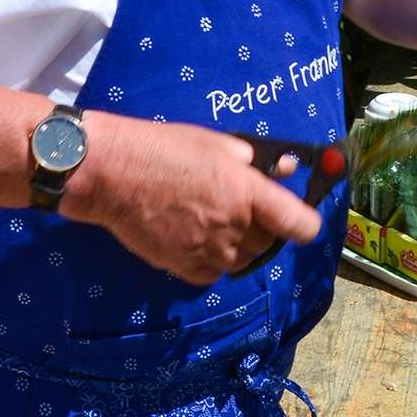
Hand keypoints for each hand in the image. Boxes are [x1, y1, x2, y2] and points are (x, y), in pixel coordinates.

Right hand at [63, 114, 322, 285]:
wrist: (113, 175)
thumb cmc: (164, 149)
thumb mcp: (217, 143)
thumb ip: (256, 161)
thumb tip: (288, 168)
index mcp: (248, 191)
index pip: (301, 225)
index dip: (304, 223)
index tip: (297, 220)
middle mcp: (235, 226)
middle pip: (268, 243)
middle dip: (260, 228)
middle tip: (234, 206)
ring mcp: (210, 251)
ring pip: (241, 261)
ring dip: (235, 246)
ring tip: (208, 220)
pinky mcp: (186, 268)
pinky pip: (213, 274)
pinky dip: (210, 261)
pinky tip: (192, 237)